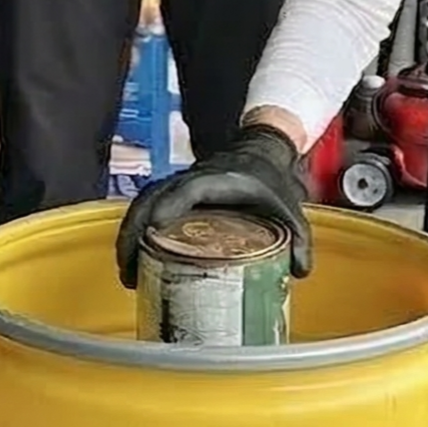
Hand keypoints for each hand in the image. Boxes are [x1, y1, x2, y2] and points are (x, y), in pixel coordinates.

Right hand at [116, 125, 311, 287]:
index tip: (154, 227)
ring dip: (129, 236)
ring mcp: (179, 186)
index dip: (169, 205)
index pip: (188, 188)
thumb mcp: (289, 208)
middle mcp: (191, 180)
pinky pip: (146, 209)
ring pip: (142, 205)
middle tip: (129, 270)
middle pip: (151, 199)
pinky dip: (135, 233)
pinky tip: (135, 262)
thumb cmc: (269, 179)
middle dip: (134, 232)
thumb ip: (300, 238)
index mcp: (218, 179)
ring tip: (127, 274)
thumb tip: (300, 272)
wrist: (260, 153)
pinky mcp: (174, 196)